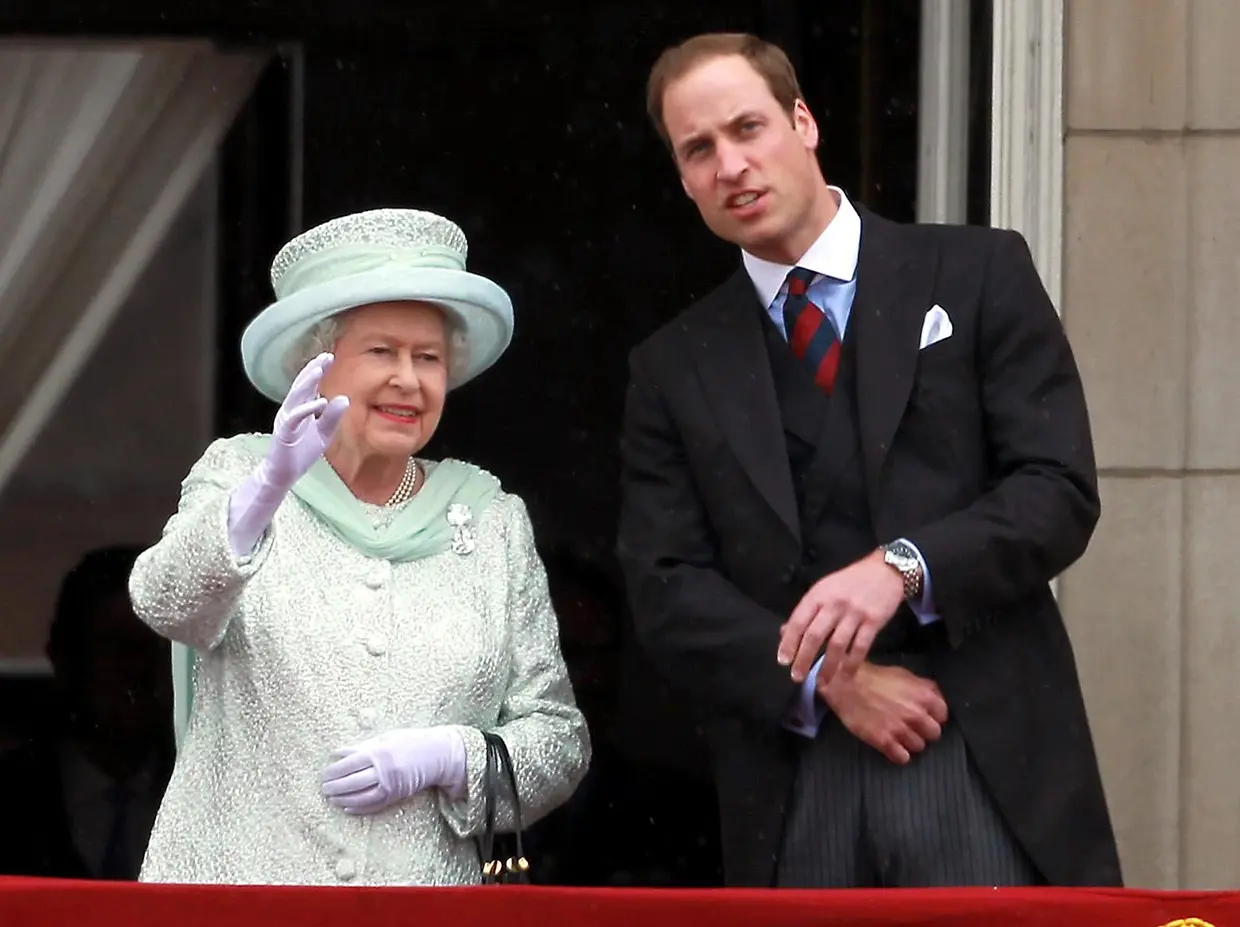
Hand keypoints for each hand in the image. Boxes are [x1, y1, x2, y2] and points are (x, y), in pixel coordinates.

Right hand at [264, 352, 349, 489]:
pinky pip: (296, 417)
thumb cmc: (301, 452)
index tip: (329, 357)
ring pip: (296, 397)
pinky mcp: (284, 432)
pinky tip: (322, 401)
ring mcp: (286, 420)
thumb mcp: (323, 433)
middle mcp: (291, 410)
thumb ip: (332, 417)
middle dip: (313, 370)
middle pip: (301, 386)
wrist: (284, 473)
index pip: (309, 386)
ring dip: (307, 383)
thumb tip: (344, 398)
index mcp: (300, 409)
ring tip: (319, 370)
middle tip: (326, 357)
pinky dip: (308, 408)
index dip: (317, 371)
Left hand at [320, 726, 466, 814]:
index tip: (324, 774)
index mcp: (379, 753)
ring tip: (332, 799)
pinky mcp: (396, 796)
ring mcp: (391, 786)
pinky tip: (348, 808)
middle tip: (324, 788)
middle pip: (353, 783)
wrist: (437, 754)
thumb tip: (338, 753)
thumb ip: (362, 747)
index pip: (349, 765)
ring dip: (344, 800)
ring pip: (361, 797)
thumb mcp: (385, 738)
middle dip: (335, 787)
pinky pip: (374, 806)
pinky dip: (360, 808)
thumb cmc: (410, 741)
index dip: (334, 771)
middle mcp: (384, 771)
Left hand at [778, 550, 904, 685]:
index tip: (783, 660)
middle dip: (804, 658)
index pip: (798, 621)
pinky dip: (852, 664)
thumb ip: (808, 610)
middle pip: (815, 635)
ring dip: (827, 666)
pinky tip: (845, 676)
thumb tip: (786, 632)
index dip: (789, 642)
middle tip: (797, 676)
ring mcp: (855, 613)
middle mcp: (834, 604)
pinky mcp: (874, 621)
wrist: (885, 569)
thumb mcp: (824, 588)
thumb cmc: (850, 581)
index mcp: (819, 594)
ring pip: (837, 645)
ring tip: (820, 682)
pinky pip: (860, 647)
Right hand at [818, 662, 947, 763]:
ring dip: (910, 742)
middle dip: (924, 731)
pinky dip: (899, 754)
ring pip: (919, 747)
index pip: (943, 715)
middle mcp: (915, 714)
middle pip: (934, 734)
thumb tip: (938, 698)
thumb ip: (924, 687)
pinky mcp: (884, 741)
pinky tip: (892, 746)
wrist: (845, 685)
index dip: (933, 716)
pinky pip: (902, 758)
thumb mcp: (904, 674)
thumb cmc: (874, 677)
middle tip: (912, 726)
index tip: (925, 716)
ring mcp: (900, 729)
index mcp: (923, 696)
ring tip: (899, 735)